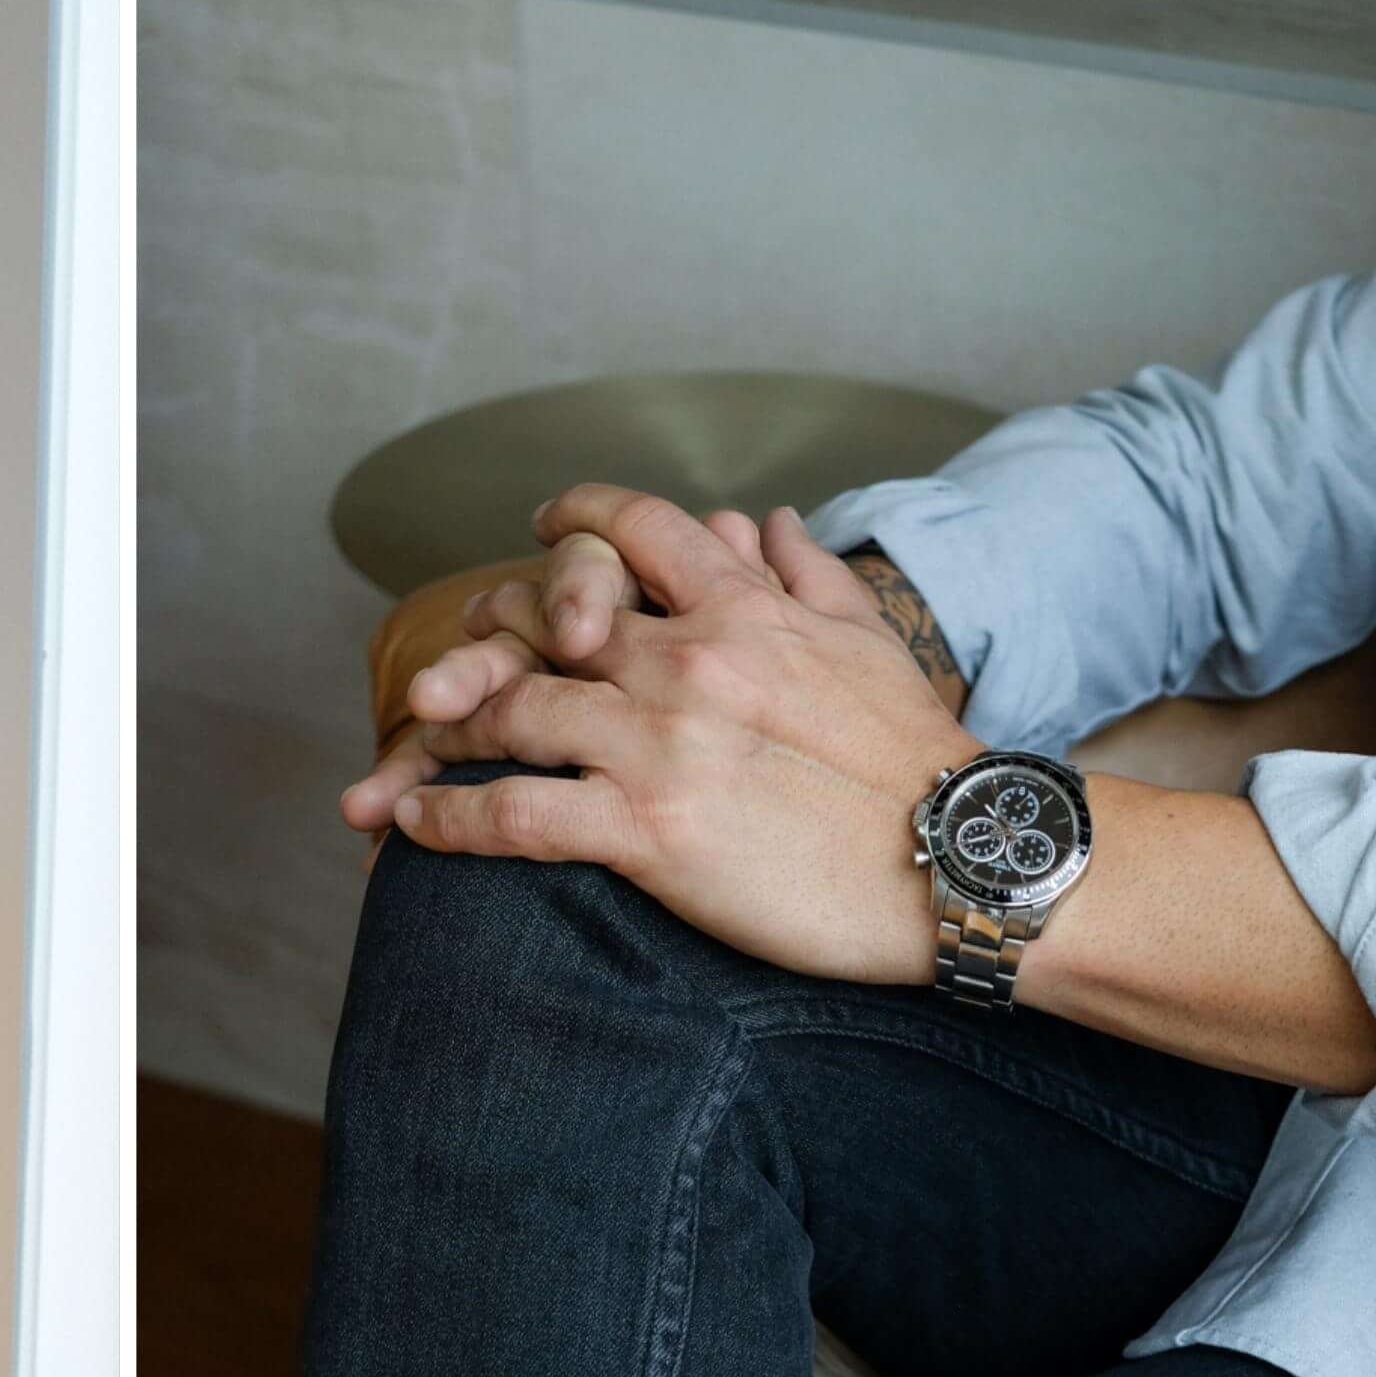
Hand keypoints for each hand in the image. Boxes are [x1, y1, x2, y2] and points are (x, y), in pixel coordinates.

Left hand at [395, 489, 986, 986]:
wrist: (960, 858)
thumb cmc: (920, 758)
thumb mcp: (869, 643)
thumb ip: (807, 574)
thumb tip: (766, 519)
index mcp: (741, 609)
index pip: (639, 529)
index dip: (579, 518)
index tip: (545, 521)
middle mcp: (687, 660)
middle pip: (545, 617)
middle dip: (489, 630)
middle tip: (460, 656)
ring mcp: (659, 743)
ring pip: (510, 710)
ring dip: (447, 727)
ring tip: (416, 747)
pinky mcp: (645, 830)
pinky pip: (513, 813)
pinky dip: (448, 816)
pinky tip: (416, 823)